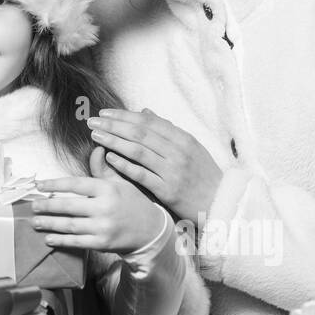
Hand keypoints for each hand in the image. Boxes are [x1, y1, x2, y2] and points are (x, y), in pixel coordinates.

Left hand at [29, 147, 168, 254]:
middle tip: (33, 206)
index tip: (39, 185)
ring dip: (50, 224)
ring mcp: (103, 227)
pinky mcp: (103, 243)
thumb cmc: (134, 203)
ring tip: (35, 222)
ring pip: (70, 225)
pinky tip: (49, 238)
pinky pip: (77, 242)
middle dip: (48, 206)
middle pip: (69, 206)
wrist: (152, 231)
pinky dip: (61, 240)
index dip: (55, 184)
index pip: (75, 184)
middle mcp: (104, 207)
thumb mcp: (121, 182)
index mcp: (107, 189)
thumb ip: (104, 168)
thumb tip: (96, 149)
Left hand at [87, 108, 222, 219]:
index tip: (105, 113)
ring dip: (114, 141)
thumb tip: (145, 111)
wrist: (220, 204)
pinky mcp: (168, 190)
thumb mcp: (190, 148)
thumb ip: (167, 130)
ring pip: (138, 151)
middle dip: (114, 125)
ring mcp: (173, 171)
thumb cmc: (203, 175)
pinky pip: (142, 174)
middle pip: (140, 133)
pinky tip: (109, 157)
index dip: (124, 116)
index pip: (148, 122)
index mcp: (183, 139)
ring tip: (96, 135)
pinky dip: (124, 165)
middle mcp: (178, 152)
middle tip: (93, 121)